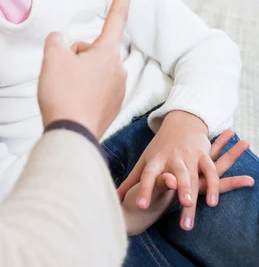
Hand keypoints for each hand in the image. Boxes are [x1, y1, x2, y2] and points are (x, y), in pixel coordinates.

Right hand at [38, 0, 136, 138]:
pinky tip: (73, 102)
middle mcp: (118, 68)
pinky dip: (82, 91)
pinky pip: (94, 88)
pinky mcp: (112, 107)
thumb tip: (63, 44)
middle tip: (61, 74)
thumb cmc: (63, 94)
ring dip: (77, 74)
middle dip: (75, 55)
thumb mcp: (52, 57)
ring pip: (92, 69)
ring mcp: (117, 89)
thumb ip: (57, 40)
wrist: (71, 136)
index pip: (116, 16)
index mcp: (106, 52)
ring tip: (66, 91)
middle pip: (92, 49)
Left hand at [121, 129, 254, 235]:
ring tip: (190, 205)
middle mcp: (172, 158)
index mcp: (155, 160)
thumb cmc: (161, 147)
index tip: (140, 206)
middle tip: (180, 204)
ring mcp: (188, 156)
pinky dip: (212, 185)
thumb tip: (115, 195)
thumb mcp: (145, 159)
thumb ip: (133, 180)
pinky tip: (213, 201)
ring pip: (191, 174)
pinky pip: (209, 170)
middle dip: (177, 189)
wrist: (181, 122)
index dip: (144, 189)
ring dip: (191, 190)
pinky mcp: (203, 154)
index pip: (148, 175)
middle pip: (174, 175)